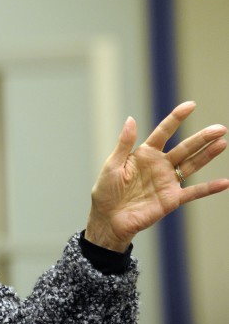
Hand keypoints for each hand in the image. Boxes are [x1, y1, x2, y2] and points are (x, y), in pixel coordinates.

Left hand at [86, 101, 228, 251]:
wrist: (107, 218)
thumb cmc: (106, 191)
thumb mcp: (112, 164)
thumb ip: (124, 143)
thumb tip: (131, 119)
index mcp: (144, 154)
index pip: (163, 132)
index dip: (176, 118)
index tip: (190, 105)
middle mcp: (159, 165)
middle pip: (184, 148)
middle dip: (201, 138)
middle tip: (220, 128)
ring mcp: (167, 181)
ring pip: (192, 165)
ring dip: (207, 155)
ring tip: (222, 143)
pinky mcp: (171, 199)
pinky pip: (193, 192)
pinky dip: (208, 188)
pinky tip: (224, 182)